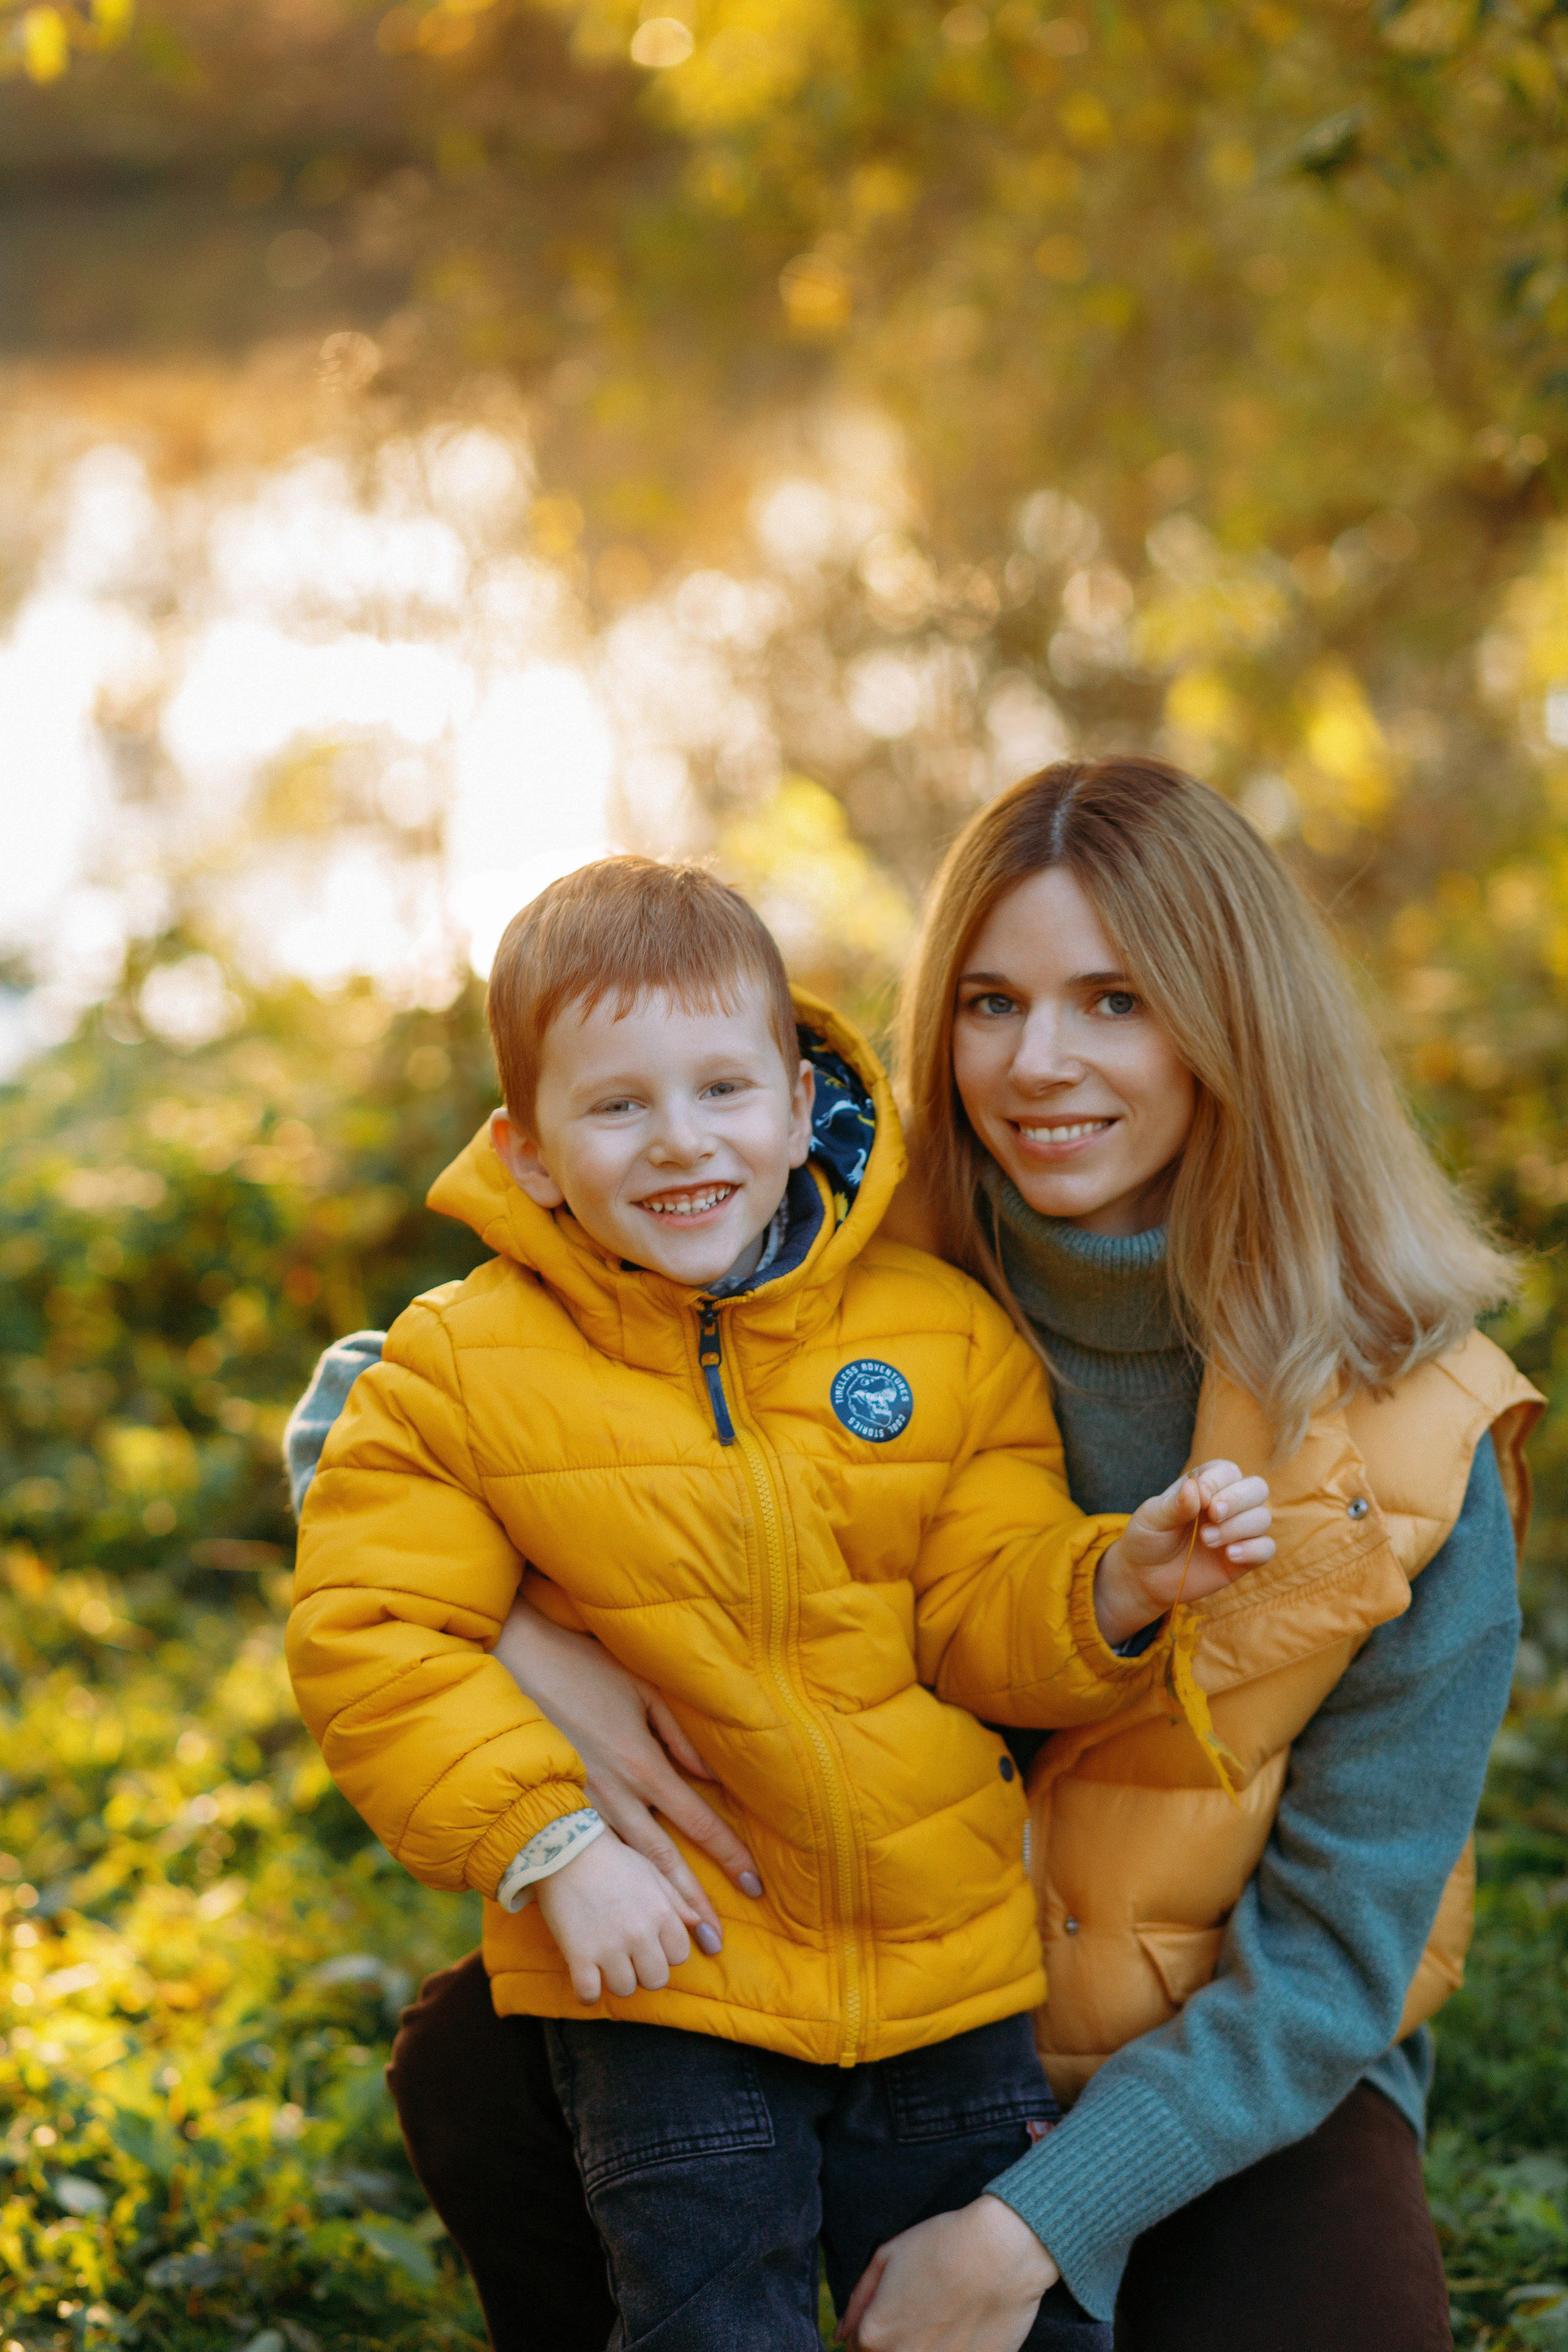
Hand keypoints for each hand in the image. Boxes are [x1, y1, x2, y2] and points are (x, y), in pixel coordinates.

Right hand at [491, 1598, 762, 1949]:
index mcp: (642, 1764)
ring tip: (672, 1942)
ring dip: (651, 1904)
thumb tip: (709, 1775)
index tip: (752, 1887)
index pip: (696, 1821)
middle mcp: (615, 1795)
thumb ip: (679, 1734)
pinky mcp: (554, 1805)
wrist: (514, 1664)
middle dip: (690, 1903)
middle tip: (713, 1944)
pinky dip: (609, 1883)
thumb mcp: (642, 1690)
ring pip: (625, 1866)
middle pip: (663, 1859)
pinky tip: (618, 1908)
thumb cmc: (583, 1669)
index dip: (727, 1855)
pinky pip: (590, 1852)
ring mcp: (581, 1805)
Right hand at [535, 1830, 696, 2003]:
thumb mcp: (652, 1872)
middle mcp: (640, 1933)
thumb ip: (677, 1901)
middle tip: (629, 1957)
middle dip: (645, 1972)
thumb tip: (698, 1923)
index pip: (679, 1956)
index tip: (650, 1944)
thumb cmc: (612, 1859)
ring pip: (625, 1990)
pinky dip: (588, 1993)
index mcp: (661, 1913)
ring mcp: (609, 1946)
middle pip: (656, 1980)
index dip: (665, 1952)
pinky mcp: (579, 1955)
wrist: (567, 1850)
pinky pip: (589, 1994)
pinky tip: (586, 1979)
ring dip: (616, 1980)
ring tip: (606, 1963)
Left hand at [837, 2196, 1059, 2351]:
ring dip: (922, 2345)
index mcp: (875, 2335)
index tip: (894, 2307)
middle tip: (920, 2311)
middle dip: (895, 2339)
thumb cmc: (941, 2245)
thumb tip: (841, 2335)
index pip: (857, 2347)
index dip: (874, 2325)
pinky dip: (951, 2348)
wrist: (1001, 2251)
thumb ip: (859, 2301)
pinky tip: (963, 2325)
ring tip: (943, 2317)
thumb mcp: (887, 2257)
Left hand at [1095, 1458, 1273, 1644]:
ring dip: (1237, 1528)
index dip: (1218, 1481)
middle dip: (1238, 1500)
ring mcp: (1238, 1531)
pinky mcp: (1245, 1558)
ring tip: (1206, 1540)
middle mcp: (1227, 1504)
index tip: (1200, 1498)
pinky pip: (1266, 1548)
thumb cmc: (1148, 1538)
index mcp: (1205, 1484)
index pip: (1228, 1471)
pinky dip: (1253, 1550)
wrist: (1145, 1576)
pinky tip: (1229, 1555)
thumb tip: (1196, 1487)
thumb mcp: (1152, 1518)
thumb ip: (1175, 1504)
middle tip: (1213, 1515)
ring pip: (1262, 1518)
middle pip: (1257, 1488)